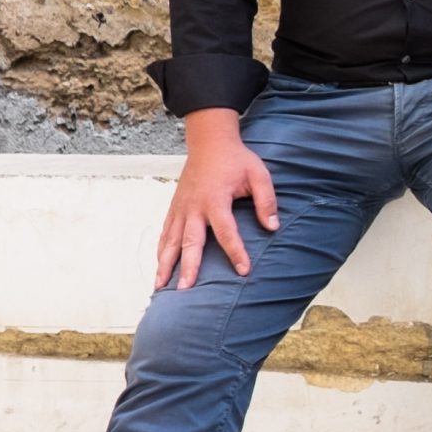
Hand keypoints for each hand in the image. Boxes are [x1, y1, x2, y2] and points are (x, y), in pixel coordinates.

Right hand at [155, 111, 277, 290]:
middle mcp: (194, 207)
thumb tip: (273, 226)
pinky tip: (159, 266)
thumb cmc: (235, 160)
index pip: (226, 231)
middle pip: (190, 241)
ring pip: (171, 240)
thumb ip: (266, 200)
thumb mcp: (258, 174)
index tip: (243, 270)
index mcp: (215, 199)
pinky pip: (165, 232)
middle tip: (185, 289)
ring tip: (160, 286)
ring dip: (165, 264)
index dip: (235, 251)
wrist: (209, 142)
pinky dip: (161, 250)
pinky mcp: (174, 208)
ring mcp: (181, 208)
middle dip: (188, 266)